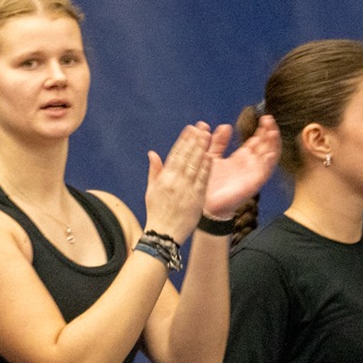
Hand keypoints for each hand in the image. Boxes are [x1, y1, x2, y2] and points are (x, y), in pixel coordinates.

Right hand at [141, 122, 212, 240]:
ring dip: (201, 149)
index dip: (183, 140)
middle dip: (194, 140)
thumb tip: (153, 153)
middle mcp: (174, 182)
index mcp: (164, 179)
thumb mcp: (151, 191)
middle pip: (186, 157)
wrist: (163, 235)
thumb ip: (154, 171)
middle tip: (202, 127)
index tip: (190, 129)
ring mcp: (186, 190)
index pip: (175, 155)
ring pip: (195, 165)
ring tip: (207, 136)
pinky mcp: (196, 199)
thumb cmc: (157, 213)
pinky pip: (202, 180)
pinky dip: (206, 168)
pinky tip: (210, 156)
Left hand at [203, 115, 279, 221]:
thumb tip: (224, 126)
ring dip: (273, 142)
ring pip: (270, 155)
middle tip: (268, 118)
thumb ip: (218, 143)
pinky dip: (271, 159)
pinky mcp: (255, 182)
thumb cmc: (209, 184)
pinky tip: (271, 149)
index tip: (263, 117)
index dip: (261, 129)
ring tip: (272, 129)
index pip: (256, 141)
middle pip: (266, 145)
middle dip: (269, 132)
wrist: (206, 205)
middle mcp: (250, 164)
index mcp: (240, 158)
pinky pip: (267, 170)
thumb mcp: (212, 157)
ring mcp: (254, 173)